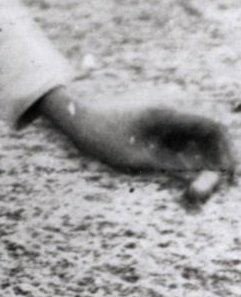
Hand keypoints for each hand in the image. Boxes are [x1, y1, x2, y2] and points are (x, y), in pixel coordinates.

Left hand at [29, 85, 235, 204]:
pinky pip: (178, 136)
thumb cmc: (99, 137)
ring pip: (194, 136)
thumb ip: (176, 167)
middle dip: (214, 160)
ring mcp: (162, 109)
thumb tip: (207, 176)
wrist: (70, 115)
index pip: (214, 126)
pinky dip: (183, 156)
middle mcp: (170, 105)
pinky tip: (174, 177)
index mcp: (168, 111)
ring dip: (199, 161)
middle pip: (209, 131)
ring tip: (189, 191)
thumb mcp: (138, 160)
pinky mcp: (154, 117)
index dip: (227, 151)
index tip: (226, 175)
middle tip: (204, 190)